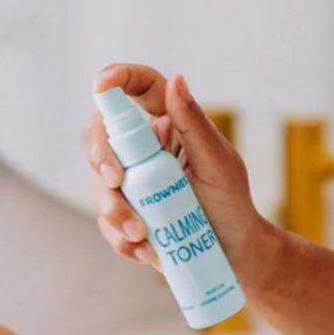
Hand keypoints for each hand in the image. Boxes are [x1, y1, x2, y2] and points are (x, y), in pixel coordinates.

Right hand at [84, 64, 276, 286]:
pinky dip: (122, 238)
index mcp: (171, 125)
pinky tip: (147, 251)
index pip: (141, 89)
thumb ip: (194, 123)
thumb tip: (176, 79)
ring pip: (99, 183)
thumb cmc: (233, 205)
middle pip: (101, 135)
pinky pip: (106, 221)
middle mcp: (146, 149)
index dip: (118, 78)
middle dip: (101, 158)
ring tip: (142, 236)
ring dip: (115, 210)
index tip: (101, 84)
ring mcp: (132, 182)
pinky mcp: (127, 213)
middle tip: (116, 181)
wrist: (234, 256)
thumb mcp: (217, 164)